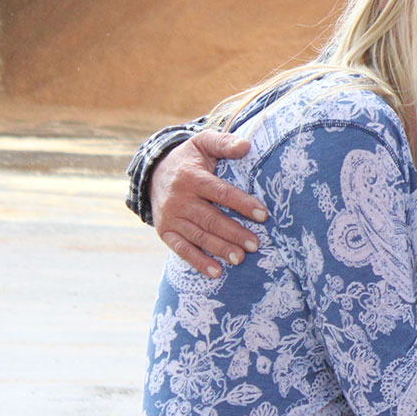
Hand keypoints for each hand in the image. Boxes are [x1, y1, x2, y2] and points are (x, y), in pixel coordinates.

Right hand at [151, 131, 266, 278]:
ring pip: (198, 236)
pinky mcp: (165, 231)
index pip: (220, 192)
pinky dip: (198, 262)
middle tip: (255, 244)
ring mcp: (171, 217)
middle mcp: (180, 199)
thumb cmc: (189, 159)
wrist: (154, 173)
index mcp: (192, 177)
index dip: (242, 203)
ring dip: (220, 249)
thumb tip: (246, 146)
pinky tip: (216, 272)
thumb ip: (224, 143)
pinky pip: (181, 249)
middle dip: (234, 232)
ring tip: (241, 259)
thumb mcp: (203, 143)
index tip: (263, 215)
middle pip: (210, 219)